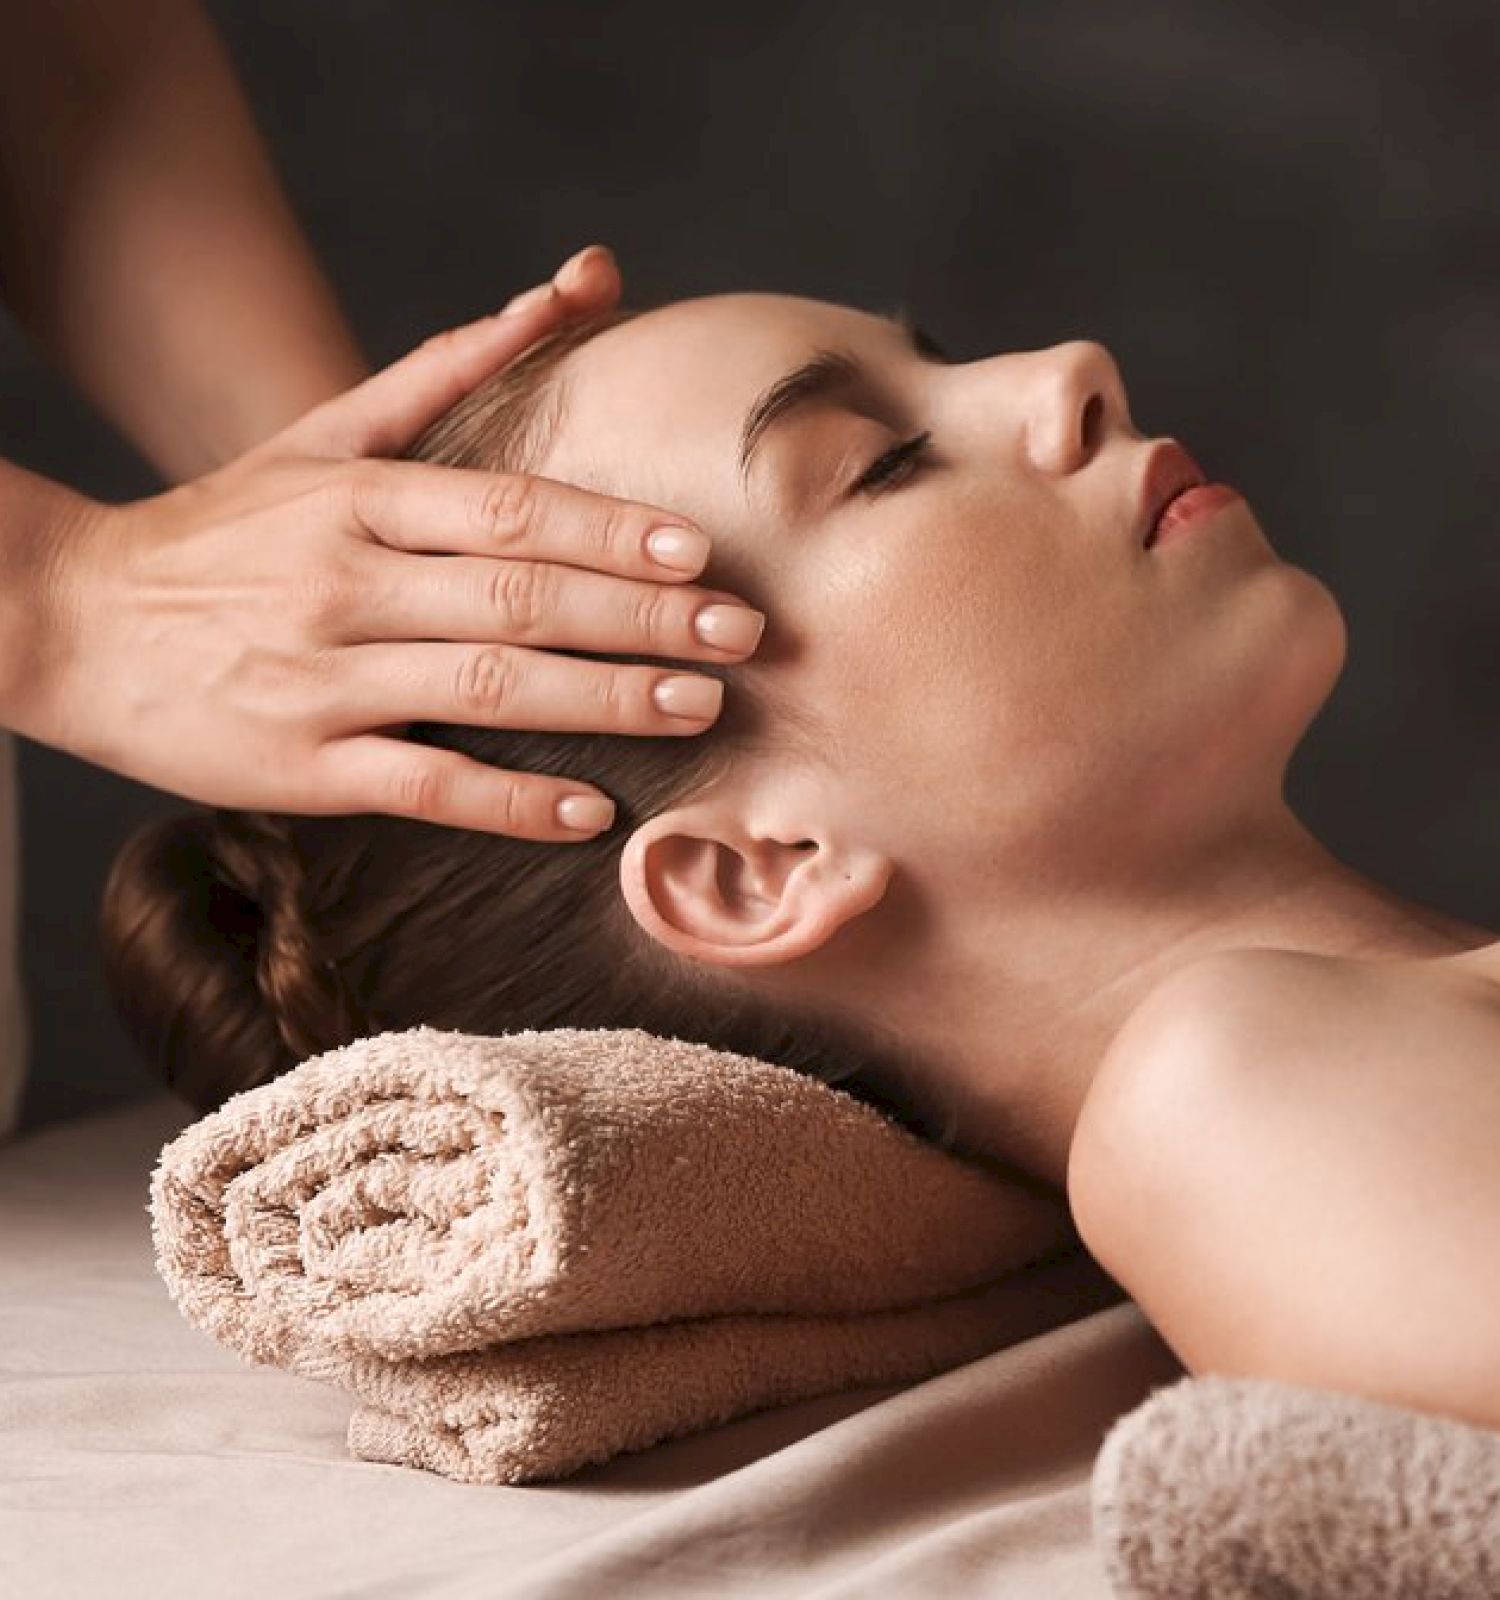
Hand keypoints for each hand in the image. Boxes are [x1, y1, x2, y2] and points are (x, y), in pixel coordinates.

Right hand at [9, 245, 765, 840]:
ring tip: (698, 707)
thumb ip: (450, 369)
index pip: (509, 511)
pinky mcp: (303, 769)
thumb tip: (570, 288)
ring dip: (602, 701)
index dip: (609, 533)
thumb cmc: (226, 528)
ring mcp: (324, 681)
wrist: (72, 622)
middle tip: (742, 637)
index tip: (700, 554)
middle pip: (518, 599)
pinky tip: (591, 810)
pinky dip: (510, 801)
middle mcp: (346, 585)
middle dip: (641, 619)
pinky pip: (425, 787)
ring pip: (487, 690)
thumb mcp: (324, 435)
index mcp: (357, 498)